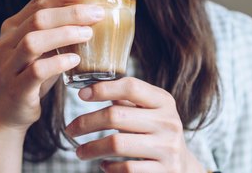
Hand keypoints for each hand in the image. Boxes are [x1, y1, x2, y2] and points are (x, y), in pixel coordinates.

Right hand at [0, 0, 104, 132]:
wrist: (7, 112)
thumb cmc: (31, 77)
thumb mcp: (41, 50)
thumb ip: (56, 32)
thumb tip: (90, 13)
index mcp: (13, 28)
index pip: (38, 2)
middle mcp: (7, 42)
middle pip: (38, 18)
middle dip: (70, 12)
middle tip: (97, 13)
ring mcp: (9, 65)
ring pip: (34, 41)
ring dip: (64, 34)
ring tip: (88, 34)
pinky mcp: (16, 87)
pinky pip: (36, 71)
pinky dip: (58, 63)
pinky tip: (75, 61)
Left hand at [65, 77, 204, 172]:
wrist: (182, 167)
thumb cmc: (156, 132)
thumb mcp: (149, 111)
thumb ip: (127, 98)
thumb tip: (90, 87)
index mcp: (163, 101)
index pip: (131, 87)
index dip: (103, 88)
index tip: (81, 94)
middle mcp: (168, 122)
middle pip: (116, 116)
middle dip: (86, 122)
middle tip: (70, 129)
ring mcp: (167, 148)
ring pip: (116, 144)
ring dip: (91, 148)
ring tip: (79, 151)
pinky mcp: (163, 171)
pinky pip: (126, 168)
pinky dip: (109, 167)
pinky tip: (104, 165)